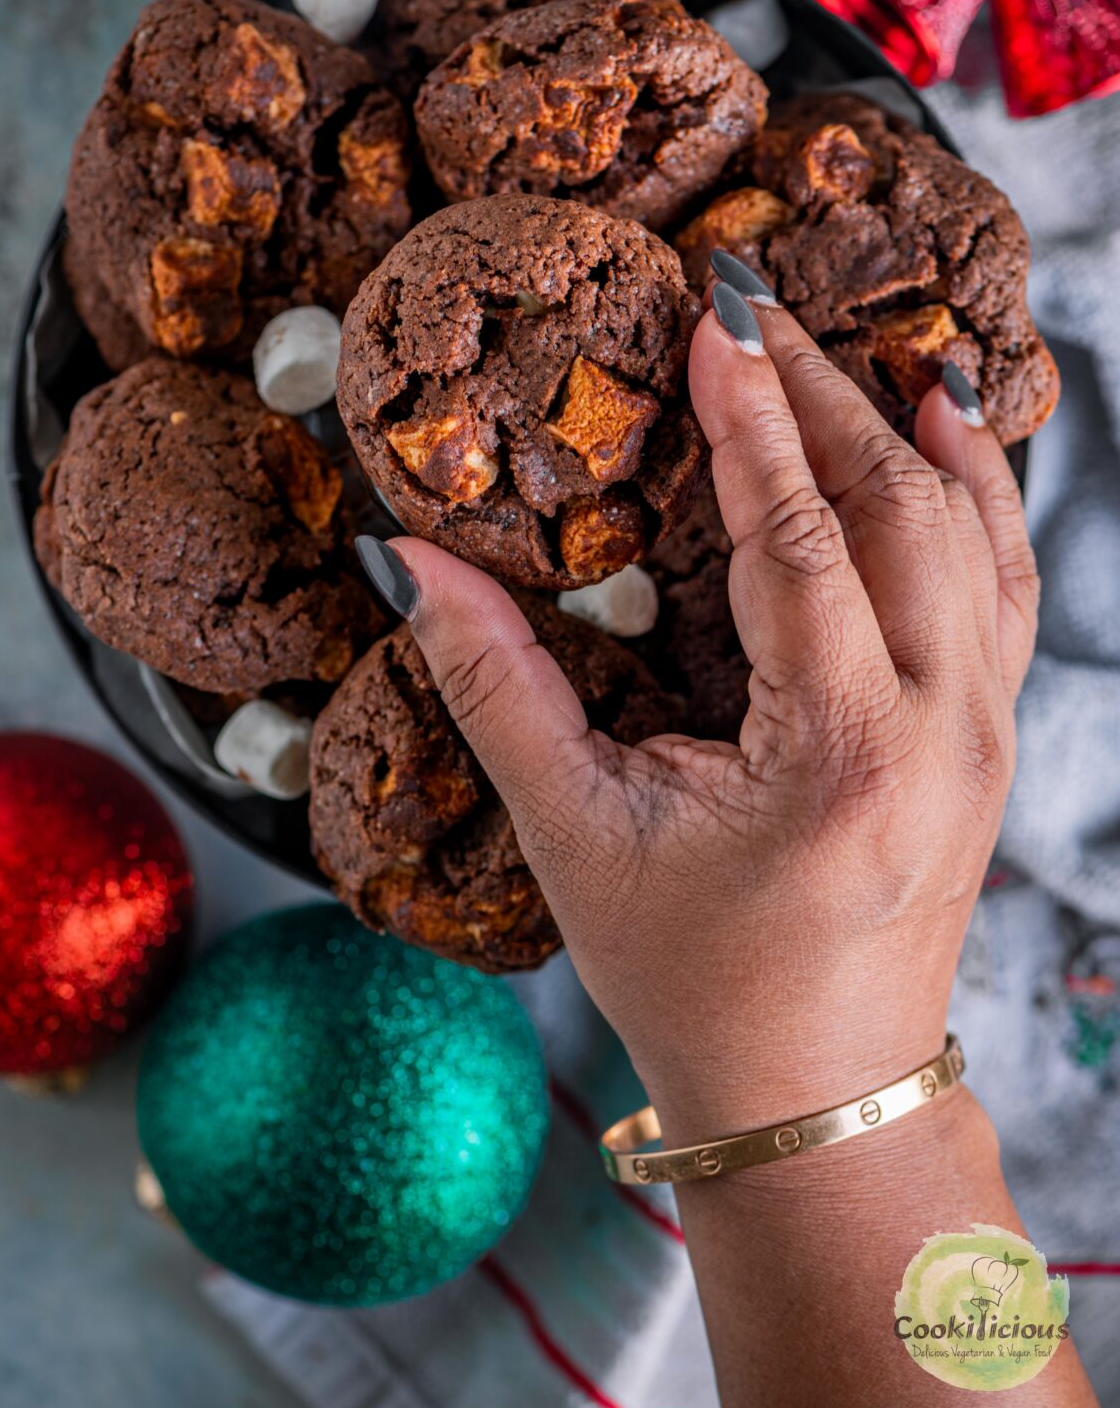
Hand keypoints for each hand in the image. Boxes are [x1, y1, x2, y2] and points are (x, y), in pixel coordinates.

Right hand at [373, 275, 1038, 1142]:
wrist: (818, 1095)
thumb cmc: (695, 980)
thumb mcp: (574, 834)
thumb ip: (492, 685)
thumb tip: (403, 564)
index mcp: (838, 753)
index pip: (799, 537)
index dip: (754, 415)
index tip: (717, 320)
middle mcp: (939, 729)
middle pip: (897, 509)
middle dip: (823, 396)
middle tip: (753, 312)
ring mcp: (984, 734)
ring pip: (969, 534)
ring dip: (903, 432)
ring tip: (848, 348)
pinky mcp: (992, 739)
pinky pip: (1005, 584)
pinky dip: (978, 495)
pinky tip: (950, 434)